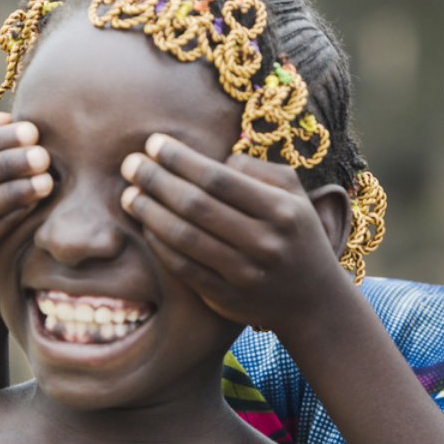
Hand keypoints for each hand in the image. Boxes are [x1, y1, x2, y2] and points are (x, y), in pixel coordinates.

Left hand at [119, 133, 351, 332]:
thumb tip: (215, 157)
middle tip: (130, 164)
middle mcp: (264, 242)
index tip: (154, 143)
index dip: (181, 159)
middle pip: (196, 205)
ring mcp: (244, 274)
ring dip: (150, 212)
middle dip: (156, 180)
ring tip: (129, 194)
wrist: (314, 301)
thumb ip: (258, 170)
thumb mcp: (294, 196)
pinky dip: (159, 245)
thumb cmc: (296, 235)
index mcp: (282, 211)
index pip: (219, 178)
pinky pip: (183, 268)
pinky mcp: (227, 298)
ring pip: (185, 237)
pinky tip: (146, 226)